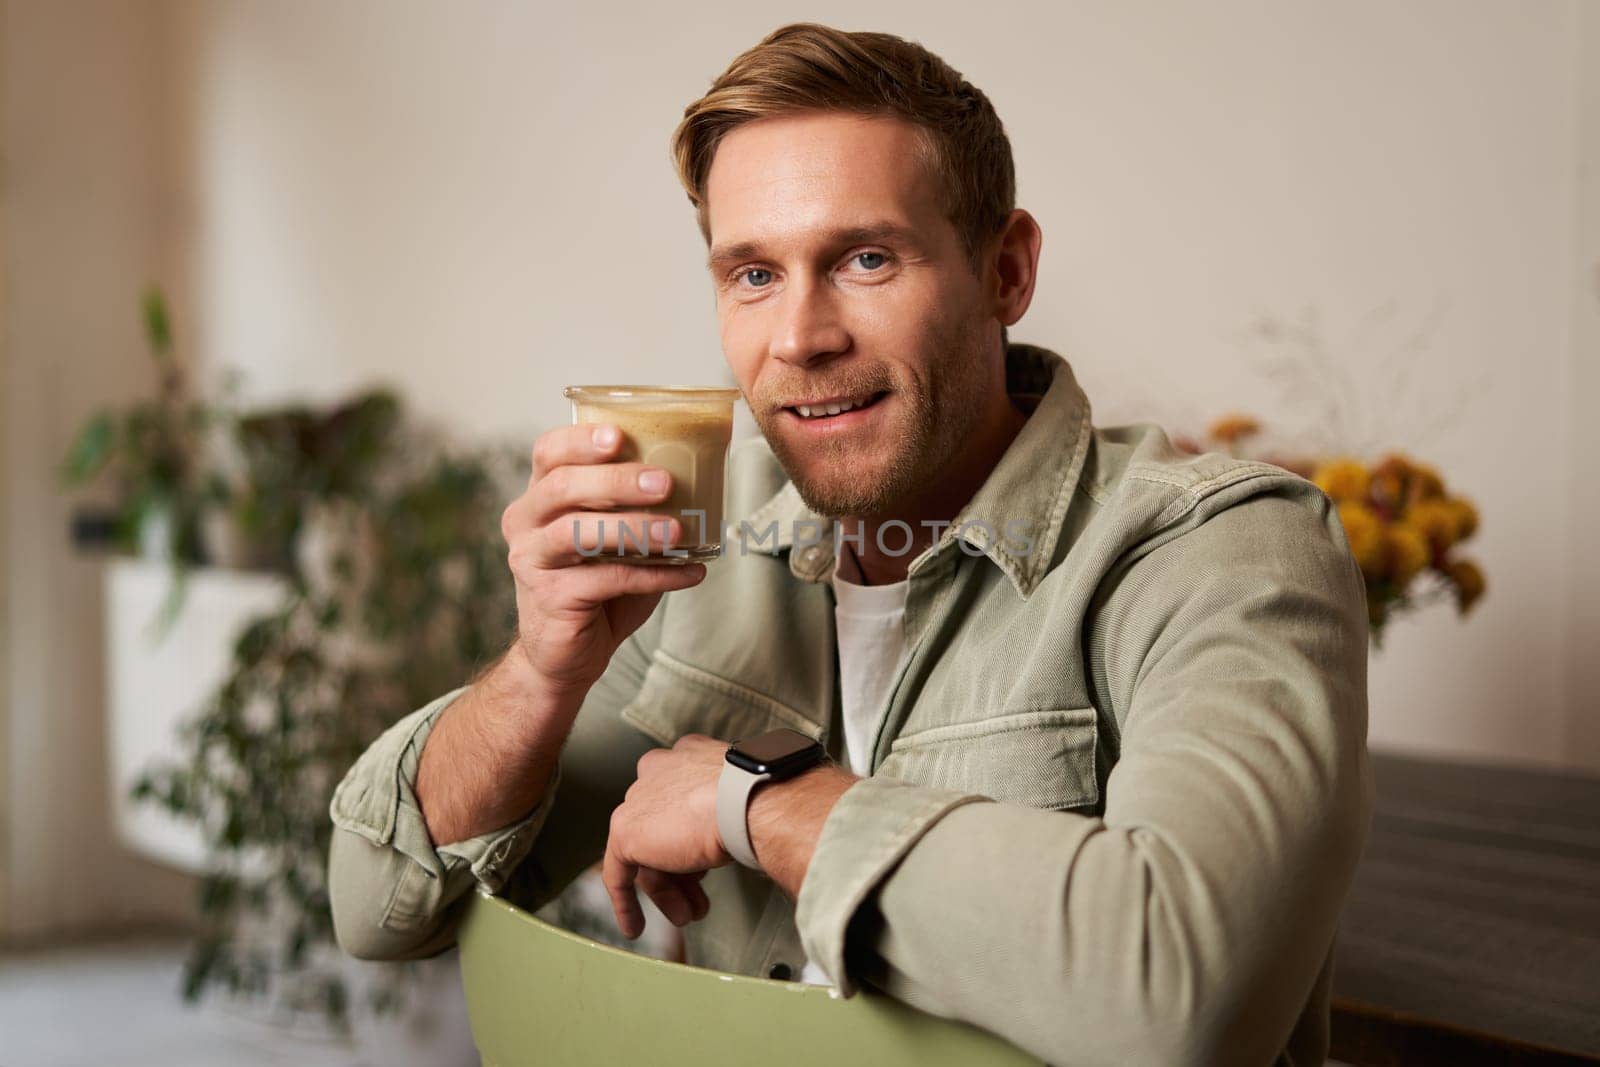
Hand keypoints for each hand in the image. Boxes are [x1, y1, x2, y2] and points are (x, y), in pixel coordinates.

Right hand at [499, 423, 707, 702]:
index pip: (550, 452)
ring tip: (678, 530)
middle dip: (616, 481)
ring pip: (578, 532)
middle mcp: (525, 522)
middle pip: (563, 486)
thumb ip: (638, 508)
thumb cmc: (596, 585)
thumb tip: (705, 477)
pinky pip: (606, 579)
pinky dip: (654, 575)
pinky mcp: (549, 598)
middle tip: (664, 483)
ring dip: (634, 528)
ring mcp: (531, 560)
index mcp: (540, 495)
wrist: (565, 653)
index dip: (581, 440)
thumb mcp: (614, 539)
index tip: (620, 436)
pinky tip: (689, 573)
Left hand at [602, 734, 731, 939]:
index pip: (680, 801)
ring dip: (669, 891)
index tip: (703, 867)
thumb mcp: (741, 801)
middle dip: (682, 871)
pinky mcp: (625, 831)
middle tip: (699, 898)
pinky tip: (635, 926)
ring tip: (689, 915)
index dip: (692, 838)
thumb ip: (723, 812)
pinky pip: (620, 873)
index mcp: (688, 756)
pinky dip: (626, 903)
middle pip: (663, 828)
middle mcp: (659, 770)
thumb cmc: (758, 798)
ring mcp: (638, 799)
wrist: (746, 800)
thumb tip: (728, 837)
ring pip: (648, 852)